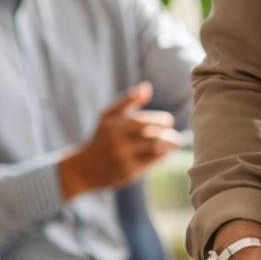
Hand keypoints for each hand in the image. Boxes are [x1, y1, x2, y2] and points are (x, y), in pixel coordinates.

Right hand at [58, 83, 180, 199]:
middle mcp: (117, 142)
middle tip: (176, 135)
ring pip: (154, 149)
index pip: (143, 121)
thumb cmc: (102, 137)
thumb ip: (128, 100)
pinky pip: (152, 161)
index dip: (161, 121)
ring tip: (176, 142)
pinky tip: (164, 152)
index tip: (168, 121)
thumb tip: (147, 87)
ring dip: (169, 145)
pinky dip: (162, 155)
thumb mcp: (108, 116)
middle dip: (168, 134)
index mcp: (113, 125)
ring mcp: (123, 158)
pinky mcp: (128, 172)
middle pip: (151, 136)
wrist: (85, 168)